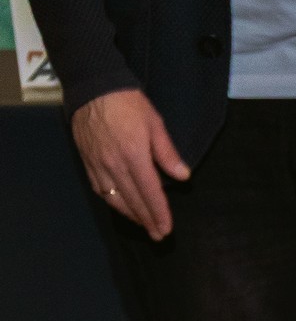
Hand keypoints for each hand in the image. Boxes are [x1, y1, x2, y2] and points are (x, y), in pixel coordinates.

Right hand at [69, 89, 188, 239]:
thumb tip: (183, 177)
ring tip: (143, 224)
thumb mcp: (155, 123)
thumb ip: (167, 153)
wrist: (92, 86)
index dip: (159, 212)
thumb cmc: (127, 102)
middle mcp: (113, 163)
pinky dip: (111, 201)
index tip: (166, 228)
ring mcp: (97, 162)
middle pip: (132, 199)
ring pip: (114, 197)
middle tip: (158, 235)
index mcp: (133, 155)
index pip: (150, 192)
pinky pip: (98, 187)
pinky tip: (121, 206)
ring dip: (129, 214)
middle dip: (147, 220)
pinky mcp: (86, 159)